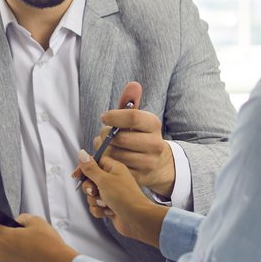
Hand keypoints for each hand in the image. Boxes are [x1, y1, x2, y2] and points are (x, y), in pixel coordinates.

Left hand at [0, 208, 77, 261]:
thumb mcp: (35, 221)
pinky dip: (20, 256)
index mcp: (2, 236)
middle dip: (6, 233)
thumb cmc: (48, 242)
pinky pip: (13, 260)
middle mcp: (0, 251)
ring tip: (32, 245)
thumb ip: (20, 219)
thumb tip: (16, 224)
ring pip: (6, 250)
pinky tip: (33, 255)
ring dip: (14, 246)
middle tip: (24, 232)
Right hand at [72, 150, 168, 247]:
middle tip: (94, 191)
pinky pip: (96, 206)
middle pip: (90, 180)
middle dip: (89, 188)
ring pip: (92, 195)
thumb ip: (90, 168)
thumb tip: (81, 153)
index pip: (94, 162)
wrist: (137, 219)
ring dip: (95, 201)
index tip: (76, 175)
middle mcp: (112, 180)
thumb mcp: (104, 180)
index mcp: (113, 168)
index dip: (84, 168)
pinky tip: (107, 212)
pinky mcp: (110, 206)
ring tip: (105, 203)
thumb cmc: (125, 197)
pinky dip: (99, 210)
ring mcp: (111, 194)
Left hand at [86, 81, 175, 196]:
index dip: (113, 116)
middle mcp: (155, 144)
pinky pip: (115, 170)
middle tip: (102, 135)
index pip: (132, 117)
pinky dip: (105, 165)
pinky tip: (107, 160)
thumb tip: (133, 84)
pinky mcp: (140, 177)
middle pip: (120, 138)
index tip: (105, 117)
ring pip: (115, 155)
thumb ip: (131, 102)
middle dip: (105, 136)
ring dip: (104, 151)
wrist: (158, 162)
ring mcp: (148, 162)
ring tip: (105, 147)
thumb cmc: (140, 136)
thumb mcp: (138, 118)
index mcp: (154, 125)